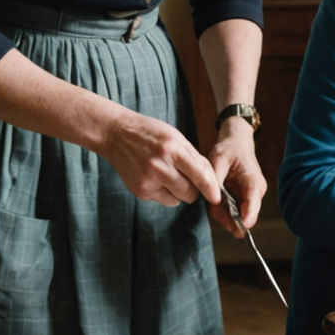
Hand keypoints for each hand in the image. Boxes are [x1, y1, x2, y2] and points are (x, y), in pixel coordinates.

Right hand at [97, 110, 219, 207]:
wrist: (117, 134)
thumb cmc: (150, 133)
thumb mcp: (175, 137)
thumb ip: (193, 157)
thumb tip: (210, 178)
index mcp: (173, 150)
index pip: (199, 175)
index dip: (210, 189)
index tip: (217, 199)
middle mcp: (161, 167)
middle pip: (190, 192)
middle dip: (194, 189)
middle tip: (187, 178)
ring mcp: (148, 181)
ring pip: (177, 199)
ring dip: (179, 192)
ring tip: (168, 174)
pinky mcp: (140, 191)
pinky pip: (163, 200)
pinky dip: (165, 193)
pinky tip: (156, 178)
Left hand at [207, 119, 264, 236]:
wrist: (236, 142)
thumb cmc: (229, 149)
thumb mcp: (219, 159)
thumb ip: (216, 179)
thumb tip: (213, 198)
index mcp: (253, 182)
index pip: (253, 204)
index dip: (246, 218)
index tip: (240, 230)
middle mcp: (255, 193)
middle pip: (244, 216)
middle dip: (228, 219)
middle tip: (213, 210)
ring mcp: (250, 197)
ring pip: (238, 216)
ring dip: (223, 215)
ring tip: (213, 203)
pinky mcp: (243, 199)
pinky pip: (233, 211)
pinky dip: (223, 210)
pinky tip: (215, 202)